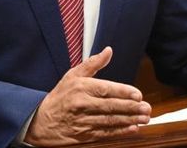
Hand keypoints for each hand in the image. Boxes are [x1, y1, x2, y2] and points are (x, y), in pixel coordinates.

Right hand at [24, 46, 151, 145]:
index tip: (138, 94)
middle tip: (147, 108)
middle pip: (111, 106)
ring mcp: (83, 121)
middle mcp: (82, 104)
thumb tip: (108, 50)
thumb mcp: (72, 75)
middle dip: (131, 108)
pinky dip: (120, 132)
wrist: (40, 122)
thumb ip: (93, 63)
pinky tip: (133, 129)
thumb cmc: (60, 96)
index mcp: (81, 87)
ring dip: (130, 120)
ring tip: (145, 118)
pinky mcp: (84, 135)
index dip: (123, 92)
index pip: (105, 89)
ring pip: (110, 121)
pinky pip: (105, 133)